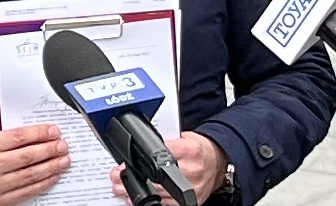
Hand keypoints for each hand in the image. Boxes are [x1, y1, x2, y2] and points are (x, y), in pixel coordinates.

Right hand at [0, 124, 71, 205]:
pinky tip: (52, 176)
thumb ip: (8, 137)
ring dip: (51, 167)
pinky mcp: (0, 201)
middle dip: (50, 150)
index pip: (19, 138)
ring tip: (63, 161)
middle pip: (28, 157)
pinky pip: (27, 191)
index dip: (40, 133)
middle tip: (63, 146)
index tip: (54, 131)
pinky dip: (43, 183)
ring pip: (31, 175)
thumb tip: (38, 135)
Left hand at [108, 132, 225, 204]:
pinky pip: (166, 205)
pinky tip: (136, 198)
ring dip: (135, 192)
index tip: (124, 162)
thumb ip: (166, 141)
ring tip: (121, 188)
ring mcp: (192, 189)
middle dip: (132, 178)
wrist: (218, 162)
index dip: (139, 160)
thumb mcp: (185, 137)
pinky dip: (151, 202)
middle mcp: (191, 170)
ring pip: (158, 194)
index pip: (159, 155)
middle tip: (116, 176)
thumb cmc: (200, 149)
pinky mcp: (191, 202)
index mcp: (189, 150)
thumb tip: (140, 146)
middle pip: (155, 178)